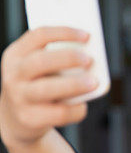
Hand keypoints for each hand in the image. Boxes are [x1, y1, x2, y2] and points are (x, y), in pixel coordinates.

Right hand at [0, 26, 94, 148]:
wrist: (16, 119)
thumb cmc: (37, 85)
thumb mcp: (38, 68)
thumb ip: (58, 60)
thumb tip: (92, 57)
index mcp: (16, 55)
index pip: (38, 35)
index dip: (64, 33)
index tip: (87, 36)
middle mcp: (14, 75)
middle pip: (41, 61)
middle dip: (68, 58)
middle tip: (89, 60)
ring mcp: (19, 97)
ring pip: (47, 89)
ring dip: (74, 84)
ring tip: (93, 82)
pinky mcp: (29, 118)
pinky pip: (57, 113)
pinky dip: (75, 109)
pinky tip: (83, 106)